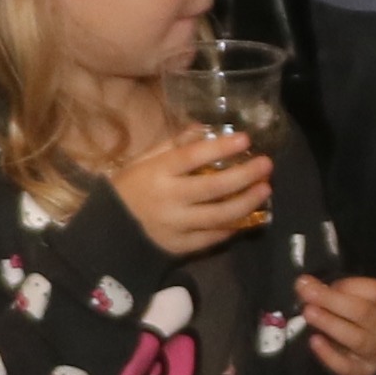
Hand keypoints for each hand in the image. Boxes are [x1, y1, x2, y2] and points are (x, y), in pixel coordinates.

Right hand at [104, 124, 271, 255]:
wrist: (109, 233)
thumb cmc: (129, 189)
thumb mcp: (144, 160)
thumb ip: (174, 144)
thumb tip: (205, 129)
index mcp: (157, 173)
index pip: (193, 157)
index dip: (221, 148)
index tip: (246, 139)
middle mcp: (169, 199)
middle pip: (213, 187)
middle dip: (244, 175)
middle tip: (266, 165)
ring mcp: (176, 225)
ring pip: (219, 216)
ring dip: (246, 203)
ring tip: (265, 190)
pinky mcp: (181, 246)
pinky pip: (213, 237)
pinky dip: (232, 227)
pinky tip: (247, 216)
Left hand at [293, 272, 375, 374]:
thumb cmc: (357, 321)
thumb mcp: (348, 300)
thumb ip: (326, 290)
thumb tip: (303, 284)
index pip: (374, 291)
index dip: (345, 285)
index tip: (320, 284)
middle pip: (362, 312)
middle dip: (332, 301)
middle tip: (308, 294)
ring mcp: (375, 351)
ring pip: (357, 339)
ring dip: (330, 324)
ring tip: (309, 313)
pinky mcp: (362, 372)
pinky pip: (347, 366)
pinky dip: (330, 355)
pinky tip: (314, 341)